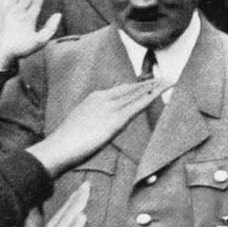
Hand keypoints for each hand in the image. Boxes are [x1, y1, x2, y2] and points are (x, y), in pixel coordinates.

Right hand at [28, 80, 170, 175]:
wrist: (58, 148)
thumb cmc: (66, 143)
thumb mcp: (81, 126)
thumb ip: (93, 122)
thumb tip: (100, 127)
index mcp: (94, 98)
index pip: (120, 90)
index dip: (136, 86)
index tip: (148, 83)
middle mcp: (103, 98)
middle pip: (131, 88)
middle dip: (148, 84)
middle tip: (164, 78)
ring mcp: (110, 108)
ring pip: (137, 94)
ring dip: (154, 87)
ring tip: (169, 81)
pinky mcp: (116, 120)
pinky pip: (138, 105)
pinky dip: (152, 96)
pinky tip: (162, 91)